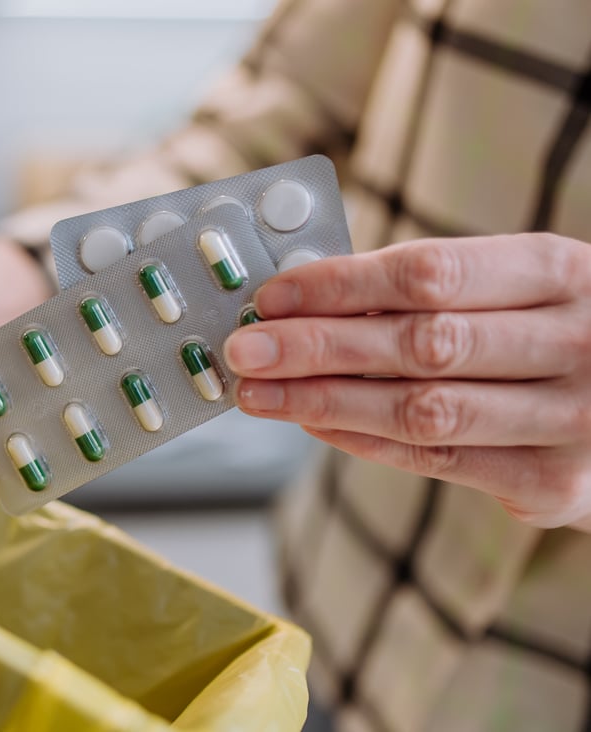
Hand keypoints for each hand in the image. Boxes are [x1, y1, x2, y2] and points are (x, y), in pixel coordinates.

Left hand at [223, 234, 590, 530]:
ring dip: (323, 402)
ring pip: (423, 410)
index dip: (340, 285)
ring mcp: (573, 419)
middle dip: (316, 347)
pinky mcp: (557, 485)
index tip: (271, 296)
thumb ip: (436, 291)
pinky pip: (437, 462)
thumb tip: (305, 300)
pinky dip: (364, 442)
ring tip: (258, 393)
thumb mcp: (524, 289)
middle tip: (244, 350)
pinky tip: (311, 422)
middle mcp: (578, 342)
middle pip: (420, 344)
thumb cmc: (560, 334)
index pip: (431, 273)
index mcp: (562, 271)